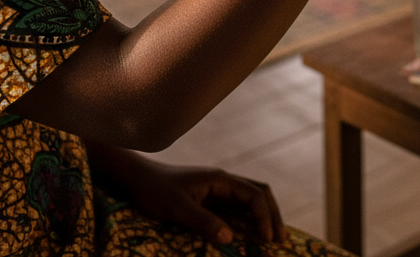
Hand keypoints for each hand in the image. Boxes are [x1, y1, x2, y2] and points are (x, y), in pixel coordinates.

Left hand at [89, 146, 284, 245]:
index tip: (268, 240)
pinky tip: (251, 235)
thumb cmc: (156, 190)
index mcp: (221, 179)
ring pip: (251, 199)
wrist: (138, 180)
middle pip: (259, 193)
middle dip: (272, 215)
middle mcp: (224, 182)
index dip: (265, 216)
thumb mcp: (177, 208)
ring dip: (263, 216)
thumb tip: (230, 238)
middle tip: (280, 240)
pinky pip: (237, 208)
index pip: (254, 194)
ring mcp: (218, 190)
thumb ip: (203, 221)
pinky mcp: (211, 199)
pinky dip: (249, 220)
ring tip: (272, 238)